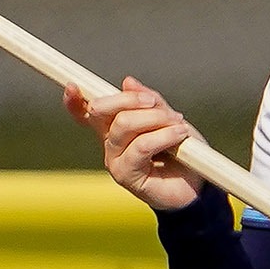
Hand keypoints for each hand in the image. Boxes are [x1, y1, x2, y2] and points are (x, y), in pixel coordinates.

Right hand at [63, 76, 204, 209]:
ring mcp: (115, 160)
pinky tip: (180, 135)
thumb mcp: (169, 118)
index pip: (86, 113)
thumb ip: (150, 102)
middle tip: (155, 103)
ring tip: (179, 125)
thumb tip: (127, 82)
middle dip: (130, 99)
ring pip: (124, 124)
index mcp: (114, 128)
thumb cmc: (182, 151)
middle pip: (101, 110)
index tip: (72, 85)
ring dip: (156, 118)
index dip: (75, 100)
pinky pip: (141, 145)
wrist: (197, 186)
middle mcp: (109, 143)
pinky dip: (164, 135)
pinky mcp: (126, 176)